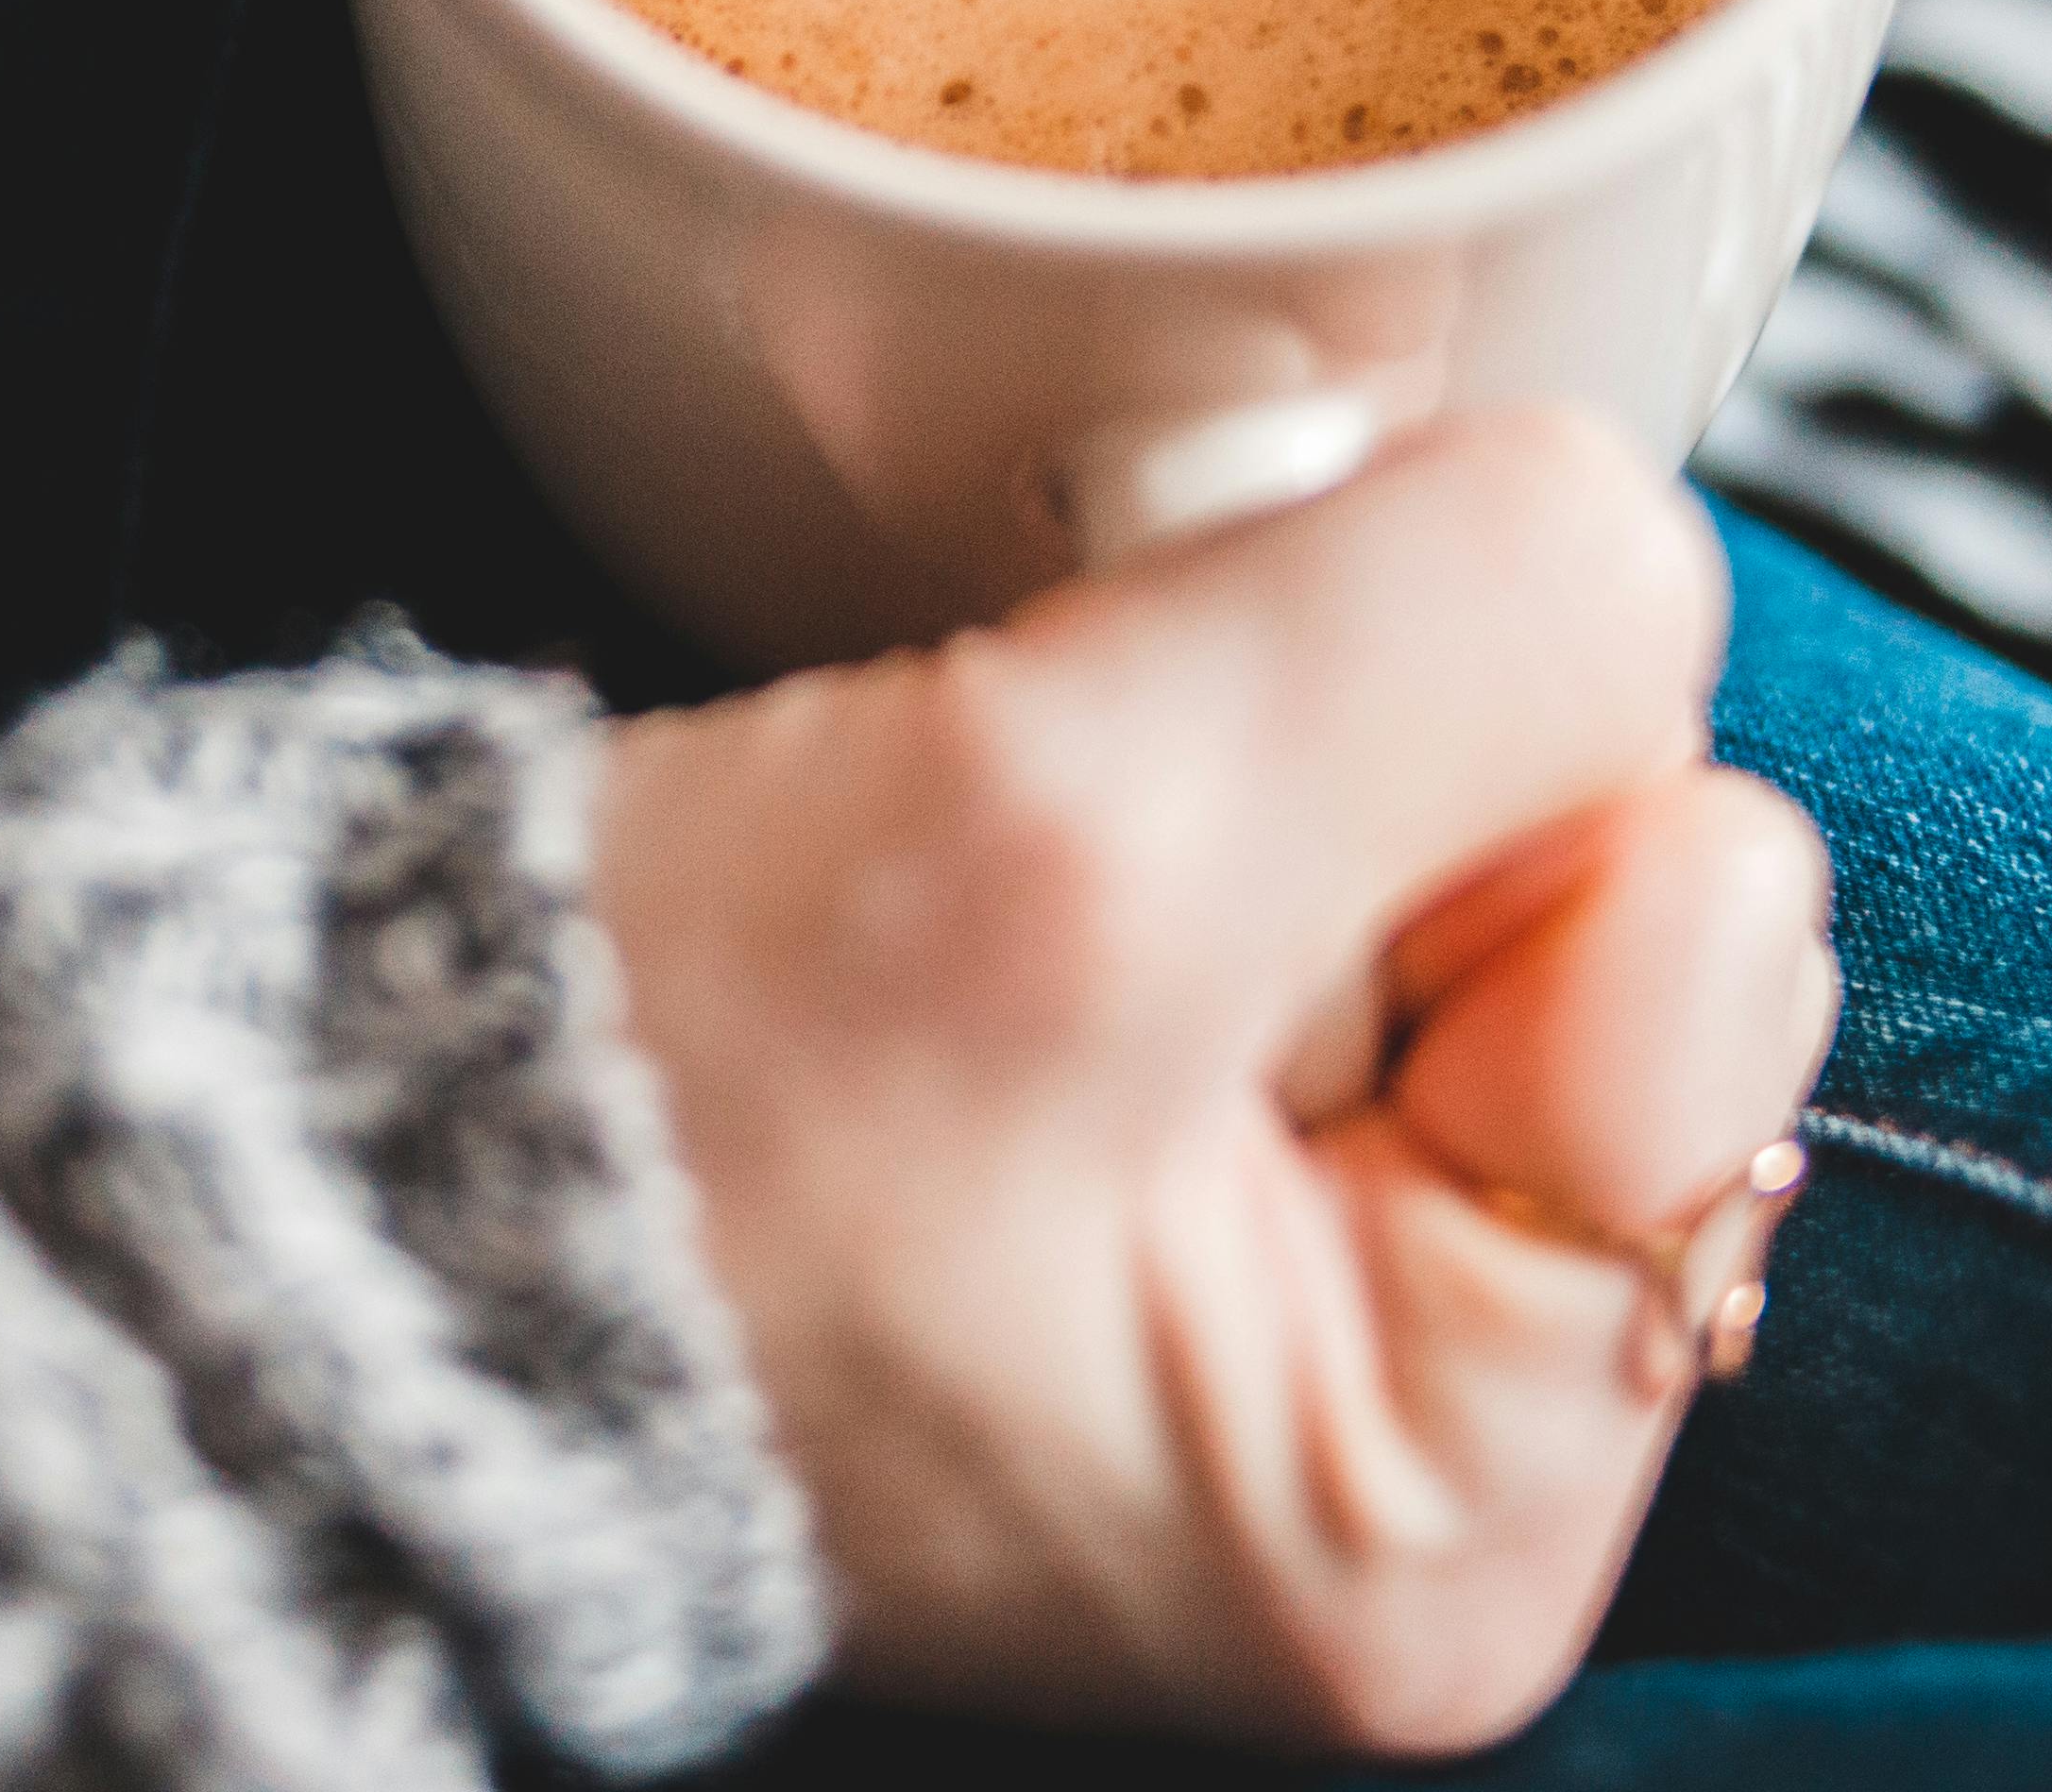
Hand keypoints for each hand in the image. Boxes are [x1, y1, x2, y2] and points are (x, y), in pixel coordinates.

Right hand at [591, 405, 1837, 1751]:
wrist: (344, 1157)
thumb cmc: (651, 1102)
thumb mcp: (1075, 831)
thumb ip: (1455, 640)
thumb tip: (1634, 542)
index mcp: (1451, 1508)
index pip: (1707, 935)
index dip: (1463, 787)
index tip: (1180, 843)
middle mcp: (1440, 1441)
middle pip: (1627, 892)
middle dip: (1380, 784)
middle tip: (1084, 849)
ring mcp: (1333, 1299)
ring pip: (1495, 850)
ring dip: (1275, 765)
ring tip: (1028, 864)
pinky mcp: (1227, 1158)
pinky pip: (1362, 869)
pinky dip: (1205, 790)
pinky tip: (1033, 863)